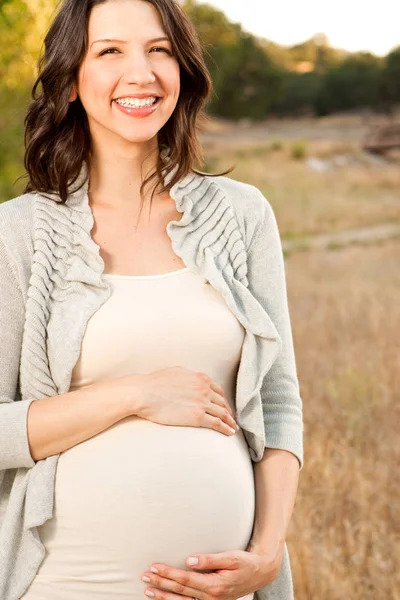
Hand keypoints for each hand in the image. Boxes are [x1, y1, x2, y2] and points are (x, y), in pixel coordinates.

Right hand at [117, 367, 238, 436]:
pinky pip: (217, 423)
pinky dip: (225, 428)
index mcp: (200, 378)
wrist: (144, 393)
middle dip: (229, 411)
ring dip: (230, 421)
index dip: (223, 400)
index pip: (218, 390)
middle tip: (232, 419)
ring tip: (233, 428)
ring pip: (222, 413)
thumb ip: (189, 377)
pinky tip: (229, 433)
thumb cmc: (155, 383)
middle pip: (222, 402)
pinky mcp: (197, 416)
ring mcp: (202, 403)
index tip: (225, 406)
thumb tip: (192, 380)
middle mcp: (204, 389)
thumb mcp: (176, 372)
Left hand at [140, 544, 283, 599]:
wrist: (260, 573)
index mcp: (215, 586)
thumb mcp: (231, 557)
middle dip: (160, 584)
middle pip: (180, 591)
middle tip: (143, 577)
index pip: (185, 579)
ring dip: (163, 597)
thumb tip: (189, 560)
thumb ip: (209, 559)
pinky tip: (164, 599)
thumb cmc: (245, 562)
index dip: (168, 574)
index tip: (153, 567)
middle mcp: (211, 598)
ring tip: (147, 591)